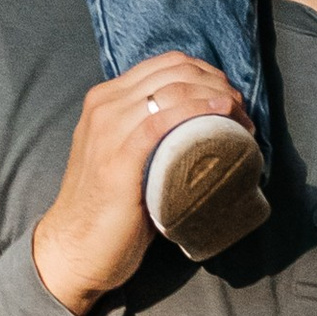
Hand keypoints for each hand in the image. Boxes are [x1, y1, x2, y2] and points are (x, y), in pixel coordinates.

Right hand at [32, 53, 248, 315]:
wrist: (74, 250)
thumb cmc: (109, 212)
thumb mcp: (126, 158)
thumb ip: (150, 137)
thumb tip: (199, 132)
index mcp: (106, 99)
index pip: (166, 65)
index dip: (207, 74)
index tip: (232, 100)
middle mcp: (104, 106)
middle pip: (174, 72)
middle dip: (217, 84)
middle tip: (242, 114)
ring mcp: (108, 129)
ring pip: (172, 90)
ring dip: (216, 99)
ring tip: (241, 123)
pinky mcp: (118, 158)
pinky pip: (161, 121)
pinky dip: (197, 112)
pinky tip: (222, 116)